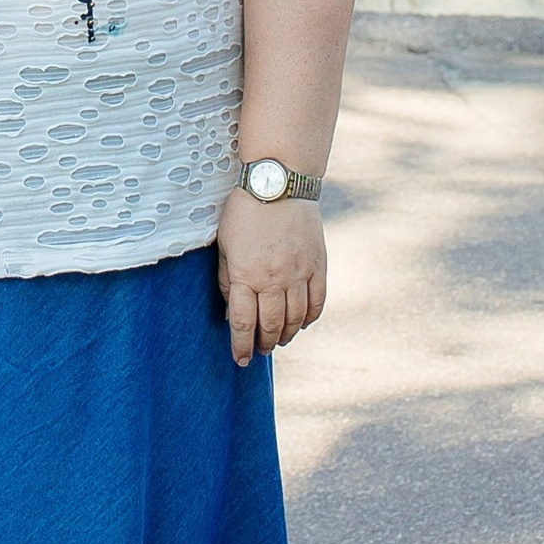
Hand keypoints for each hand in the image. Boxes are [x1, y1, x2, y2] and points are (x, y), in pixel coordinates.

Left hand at [216, 190, 325, 368]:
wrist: (279, 183)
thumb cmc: (244, 212)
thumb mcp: (224, 245)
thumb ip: (227, 280)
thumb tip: (232, 312)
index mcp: (246, 274)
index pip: (243, 323)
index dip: (241, 346)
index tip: (240, 360)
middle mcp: (274, 278)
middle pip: (271, 325)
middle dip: (263, 343)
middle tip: (259, 350)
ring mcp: (299, 273)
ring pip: (295, 319)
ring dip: (286, 335)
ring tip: (278, 340)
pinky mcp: (318, 265)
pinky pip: (317, 302)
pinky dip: (310, 318)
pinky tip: (301, 323)